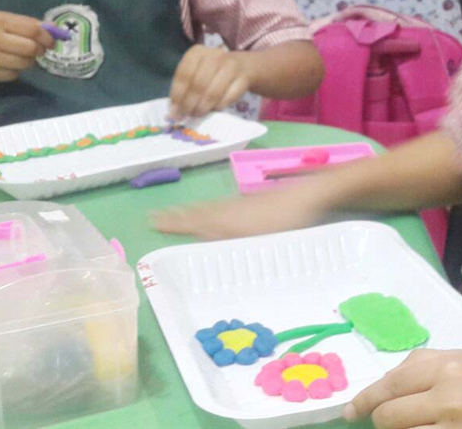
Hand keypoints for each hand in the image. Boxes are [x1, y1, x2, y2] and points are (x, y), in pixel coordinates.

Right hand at [0, 11, 52, 81]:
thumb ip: (22, 24)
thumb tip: (51, 31)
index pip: (33, 30)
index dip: (47, 37)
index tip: (51, 41)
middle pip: (31, 48)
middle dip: (39, 50)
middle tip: (37, 50)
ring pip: (24, 63)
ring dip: (28, 61)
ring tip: (21, 56)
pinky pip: (12, 75)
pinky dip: (15, 71)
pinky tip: (7, 64)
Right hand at [152, 183, 327, 238]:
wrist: (308, 195)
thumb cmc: (287, 223)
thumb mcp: (262, 244)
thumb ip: (238, 254)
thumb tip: (216, 267)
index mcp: (228, 223)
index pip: (195, 224)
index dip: (174, 225)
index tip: (152, 222)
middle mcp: (229, 212)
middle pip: (198, 214)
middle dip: (177, 217)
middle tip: (154, 216)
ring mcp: (240, 204)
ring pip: (209, 208)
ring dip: (191, 211)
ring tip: (176, 212)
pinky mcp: (253, 201)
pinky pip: (222, 205)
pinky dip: (209, 207)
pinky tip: (213, 210)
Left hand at [169, 45, 255, 118]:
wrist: (243, 66)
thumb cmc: (213, 72)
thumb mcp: (196, 72)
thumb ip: (184, 88)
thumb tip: (173, 112)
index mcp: (197, 52)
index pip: (183, 75)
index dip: (177, 95)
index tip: (173, 111)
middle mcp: (214, 56)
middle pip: (197, 85)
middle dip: (189, 104)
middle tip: (185, 116)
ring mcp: (230, 66)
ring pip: (212, 93)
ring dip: (202, 108)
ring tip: (197, 114)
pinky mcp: (243, 79)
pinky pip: (227, 98)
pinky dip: (218, 107)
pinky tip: (213, 109)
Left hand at [345, 349, 461, 428]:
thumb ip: (427, 367)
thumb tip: (388, 384)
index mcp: (449, 367)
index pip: (391, 384)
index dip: (366, 400)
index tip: (352, 411)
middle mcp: (449, 397)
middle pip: (391, 416)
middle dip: (382, 422)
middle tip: (385, 423)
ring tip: (413, 427)